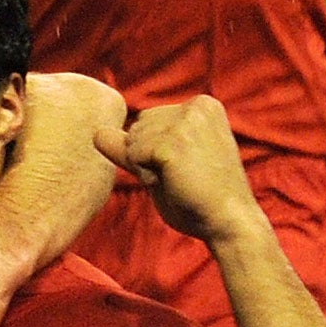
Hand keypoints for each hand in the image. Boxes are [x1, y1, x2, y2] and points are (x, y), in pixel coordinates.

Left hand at [94, 97, 265, 246]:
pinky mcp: (173, 141)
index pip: (147, 122)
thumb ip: (132, 147)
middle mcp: (196, 105)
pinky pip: (133, 155)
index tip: (188, 168)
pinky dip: (146, 175)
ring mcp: (186, 120)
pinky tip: (173, 183)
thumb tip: (96, 133)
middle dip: (147, 157)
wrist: (229, 221)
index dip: (154, 152)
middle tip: (182, 176)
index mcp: (201, 105)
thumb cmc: (198, 197)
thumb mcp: (164, 164)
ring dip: (146, 167)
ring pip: (132, 141)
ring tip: (179, 179)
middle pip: (137, 127)